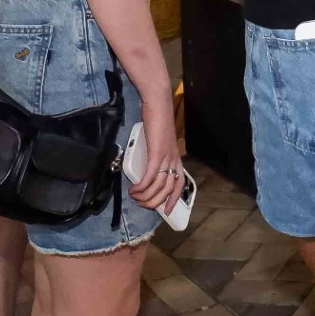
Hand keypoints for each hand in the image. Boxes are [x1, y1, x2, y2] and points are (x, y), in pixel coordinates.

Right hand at [130, 97, 184, 214]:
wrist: (158, 104)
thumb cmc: (156, 121)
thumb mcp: (159, 142)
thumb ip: (156, 155)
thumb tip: (145, 167)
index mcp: (176, 158)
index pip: (180, 184)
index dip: (174, 199)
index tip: (167, 211)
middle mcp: (174, 160)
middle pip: (168, 190)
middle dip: (154, 202)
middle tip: (141, 203)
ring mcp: (166, 157)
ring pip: (158, 186)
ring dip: (145, 196)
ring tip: (134, 196)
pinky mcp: (157, 153)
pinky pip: (150, 176)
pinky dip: (142, 186)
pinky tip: (134, 189)